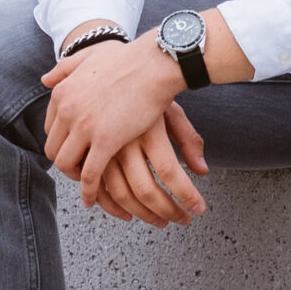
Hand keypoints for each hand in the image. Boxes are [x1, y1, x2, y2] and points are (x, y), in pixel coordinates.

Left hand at [42, 34, 184, 206]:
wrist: (153, 63)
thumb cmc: (128, 59)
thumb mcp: (89, 57)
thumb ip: (65, 68)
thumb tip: (45, 80)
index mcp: (62, 92)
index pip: (50, 128)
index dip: (62, 142)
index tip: (74, 149)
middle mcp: (67, 110)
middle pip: (53, 149)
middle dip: (65, 163)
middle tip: (80, 170)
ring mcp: (84, 127)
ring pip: (66, 164)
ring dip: (75, 178)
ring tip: (87, 186)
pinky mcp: (106, 141)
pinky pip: (90, 175)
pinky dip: (89, 191)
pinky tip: (93, 199)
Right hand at [91, 102, 209, 226]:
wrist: (113, 68)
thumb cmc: (146, 90)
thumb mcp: (171, 110)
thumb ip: (188, 139)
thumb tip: (202, 170)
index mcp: (148, 130)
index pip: (170, 172)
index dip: (186, 196)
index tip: (198, 209)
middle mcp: (124, 141)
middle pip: (145, 190)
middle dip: (167, 211)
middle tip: (182, 219)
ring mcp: (103, 149)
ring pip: (121, 195)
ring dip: (143, 215)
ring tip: (161, 220)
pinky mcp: (88, 154)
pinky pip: (98, 189)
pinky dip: (111, 207)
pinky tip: (127, 215)